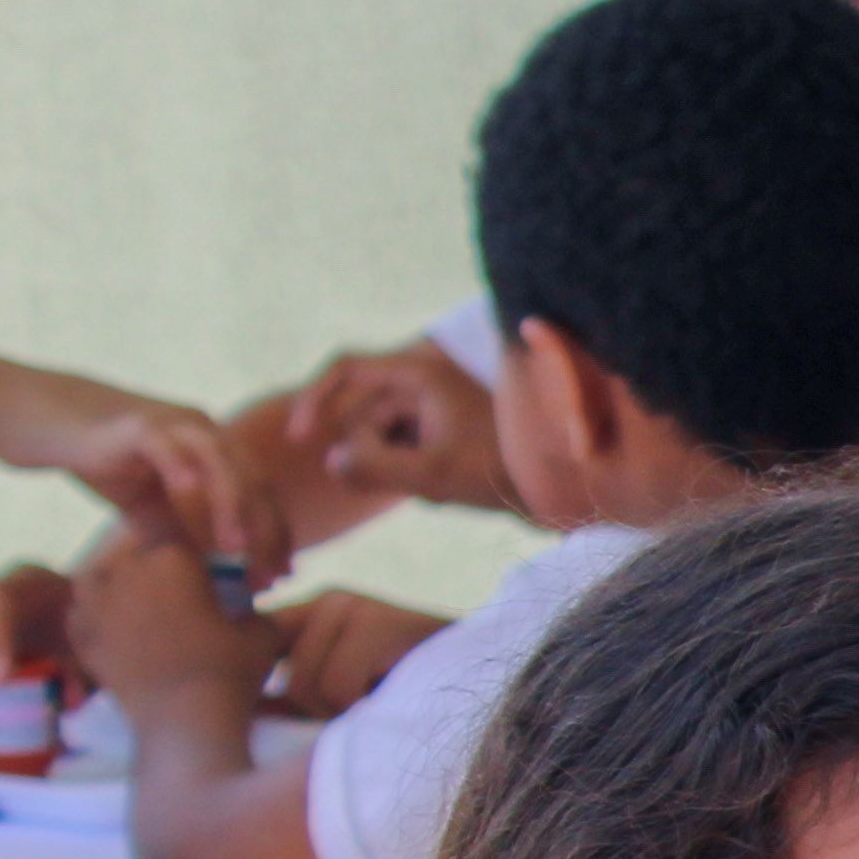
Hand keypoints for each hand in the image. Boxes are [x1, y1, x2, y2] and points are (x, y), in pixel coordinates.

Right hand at [0, 368, 281, 572]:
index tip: (283, 577)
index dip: (274, 536)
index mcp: (213, 447)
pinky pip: (166, 447)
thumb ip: (181, 533)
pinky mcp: (136, 423)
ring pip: (220, 463)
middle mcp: (203, 429)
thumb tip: (218, 579)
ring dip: (232, 506)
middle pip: (252, 481)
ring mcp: (172, 422)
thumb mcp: (145, 506)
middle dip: (265, 531)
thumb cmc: (93, 459)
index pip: (259, 494)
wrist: (30, 414)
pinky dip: (181, 469)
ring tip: (239, 548)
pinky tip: (191, 495)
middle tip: (272, 575)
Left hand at [71, 537, 268, 734]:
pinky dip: (100, 616)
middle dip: (150, 558)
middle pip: (131, 544)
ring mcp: (93, 599)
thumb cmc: (230, 671)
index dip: (180, 529)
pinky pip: (84, 609)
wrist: (185, 723)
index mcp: (170, 554)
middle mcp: (124, 566)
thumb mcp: (261, 630)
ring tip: (141, 603)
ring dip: (118, 581)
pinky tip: (121, 631)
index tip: (193, 544)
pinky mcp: (79, 632)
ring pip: (101, 572)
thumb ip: (252, 604)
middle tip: (174, 581)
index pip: (168, 517)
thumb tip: (249, 601)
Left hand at [257, 589, 435, 719]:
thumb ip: (300, 689)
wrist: (498, 682)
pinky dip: (364, 711)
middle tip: (370, 708)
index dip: (272, 690)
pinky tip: (397, 699)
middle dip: (321, 713)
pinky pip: (337, 688)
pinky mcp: (375, 624)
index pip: (260, 646)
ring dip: (344, 715)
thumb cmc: (421, 696)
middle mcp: (329, 599)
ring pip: (306, 687)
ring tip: (385, 702)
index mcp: (316, 610)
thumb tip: (251, 711)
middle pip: (285, 681)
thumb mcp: (349, 687)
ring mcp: (352, 607)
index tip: (297, 715)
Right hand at [281, 338, 511, 513]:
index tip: (299, 439)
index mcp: (420, 373)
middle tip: (412, 484)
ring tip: (438, 489)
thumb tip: (332, 460)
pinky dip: (410, 473)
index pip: (345, 367)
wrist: (559, 487)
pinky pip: (401, 450)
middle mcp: (423, 381)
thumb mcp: (435, 475)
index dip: (312, 398)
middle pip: (361, 413)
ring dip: (393, 469)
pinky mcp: (439, 430)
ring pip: (380, 437)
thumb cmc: (501, 473)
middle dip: (370, 454)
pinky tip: (444, 492)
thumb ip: (377, 468)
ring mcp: (431, 405)